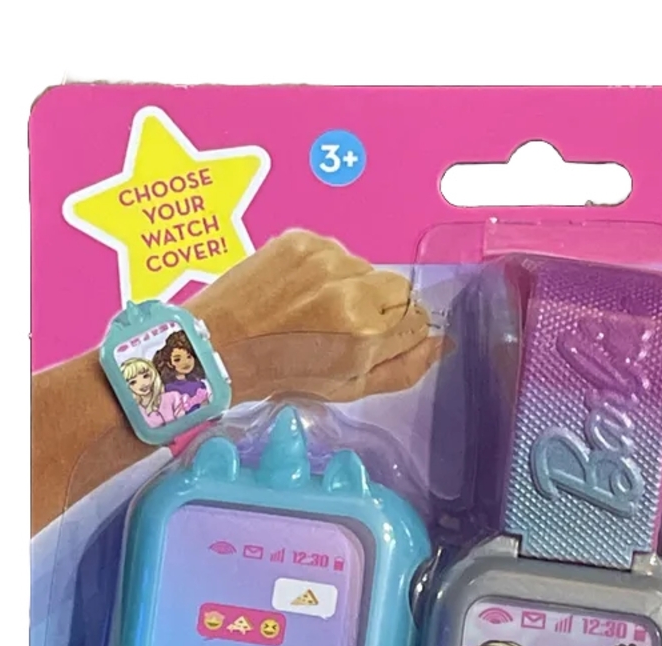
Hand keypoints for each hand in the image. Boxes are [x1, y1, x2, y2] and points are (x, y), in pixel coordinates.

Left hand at [188, 230, 443, 402]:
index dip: (400, 330)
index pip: (417, 317)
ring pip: (367, 268)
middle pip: (399, 287)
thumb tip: (441, 344)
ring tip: (318, 310)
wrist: (221, 346)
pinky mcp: (303, 240)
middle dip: (382, 307)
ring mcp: (325, 260)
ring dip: (353, 287)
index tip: (377, 338)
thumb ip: (404, 368)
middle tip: (346, 326)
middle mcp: (350, 291)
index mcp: (365, 334)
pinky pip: (337, 252)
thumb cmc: (284, 373)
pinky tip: (303, 292)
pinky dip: (327, 270)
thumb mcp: (350, 388)